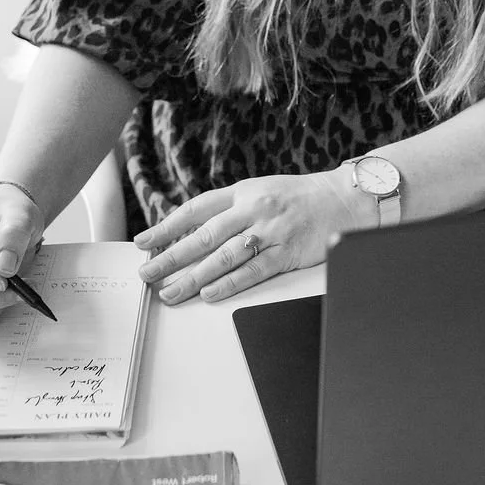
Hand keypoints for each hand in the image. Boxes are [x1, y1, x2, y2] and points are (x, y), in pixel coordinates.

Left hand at [133, 170, 367, 304]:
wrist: (341, 200)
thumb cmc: (296, 198)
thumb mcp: (259, 190)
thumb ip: (229, 208)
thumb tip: (190, 233)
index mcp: (241, 191)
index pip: (195, 210)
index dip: (167, 227)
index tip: (143, 242)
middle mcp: (252, 209)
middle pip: (204, 236)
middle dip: (171, 257)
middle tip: (147, 274)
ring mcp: (269, 231)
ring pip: (223, 257)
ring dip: (194, 277)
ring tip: (171, 292)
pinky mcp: (286, 252)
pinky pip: (252, 270)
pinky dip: (229, 283)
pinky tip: (209, 293)